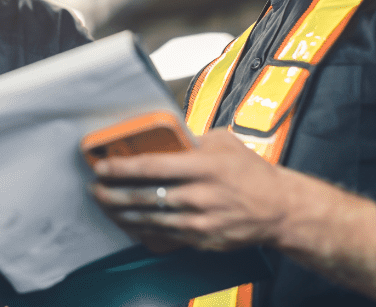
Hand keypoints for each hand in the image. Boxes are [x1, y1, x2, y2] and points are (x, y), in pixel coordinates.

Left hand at [90, 129, 286, 251]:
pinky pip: (161, 235)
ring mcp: (199, 222)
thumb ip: (190, 140)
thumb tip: (159, 136)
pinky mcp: (199, 240)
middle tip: (96, 187)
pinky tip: (127, 222)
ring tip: (105, 203)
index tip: (102, 166)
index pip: (153, 166)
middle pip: (144, 196)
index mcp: (204, 167)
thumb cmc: (251, 173)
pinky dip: (140, 229)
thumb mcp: (223, 143)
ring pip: (148, 219)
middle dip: (113, 193)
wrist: (279, 209)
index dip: (122, 168)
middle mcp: (199, 196)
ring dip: (120, 212)